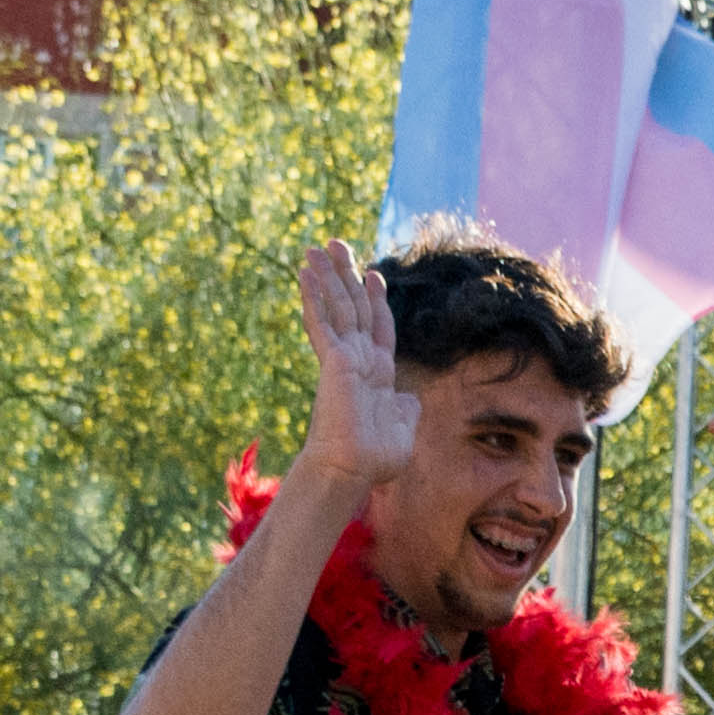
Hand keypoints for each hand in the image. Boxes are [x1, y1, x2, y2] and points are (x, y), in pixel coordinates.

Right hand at [284, 239, 417, 492]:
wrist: (352, 470)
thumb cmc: (375, 460)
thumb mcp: (402, 430)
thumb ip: (405, 410)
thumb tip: (408, 397)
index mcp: (380, 375)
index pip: (378, 328)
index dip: (376, 300)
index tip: (373, 274)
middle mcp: (360, 361)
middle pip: (355, 308)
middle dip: (346, 275)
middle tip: (336, 244)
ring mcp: (345, 359)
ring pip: (339, 307)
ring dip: (329, 276)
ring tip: (318, 247)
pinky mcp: (333, 361)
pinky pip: (323, 322)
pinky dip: (314, 297)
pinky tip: (305, 273)